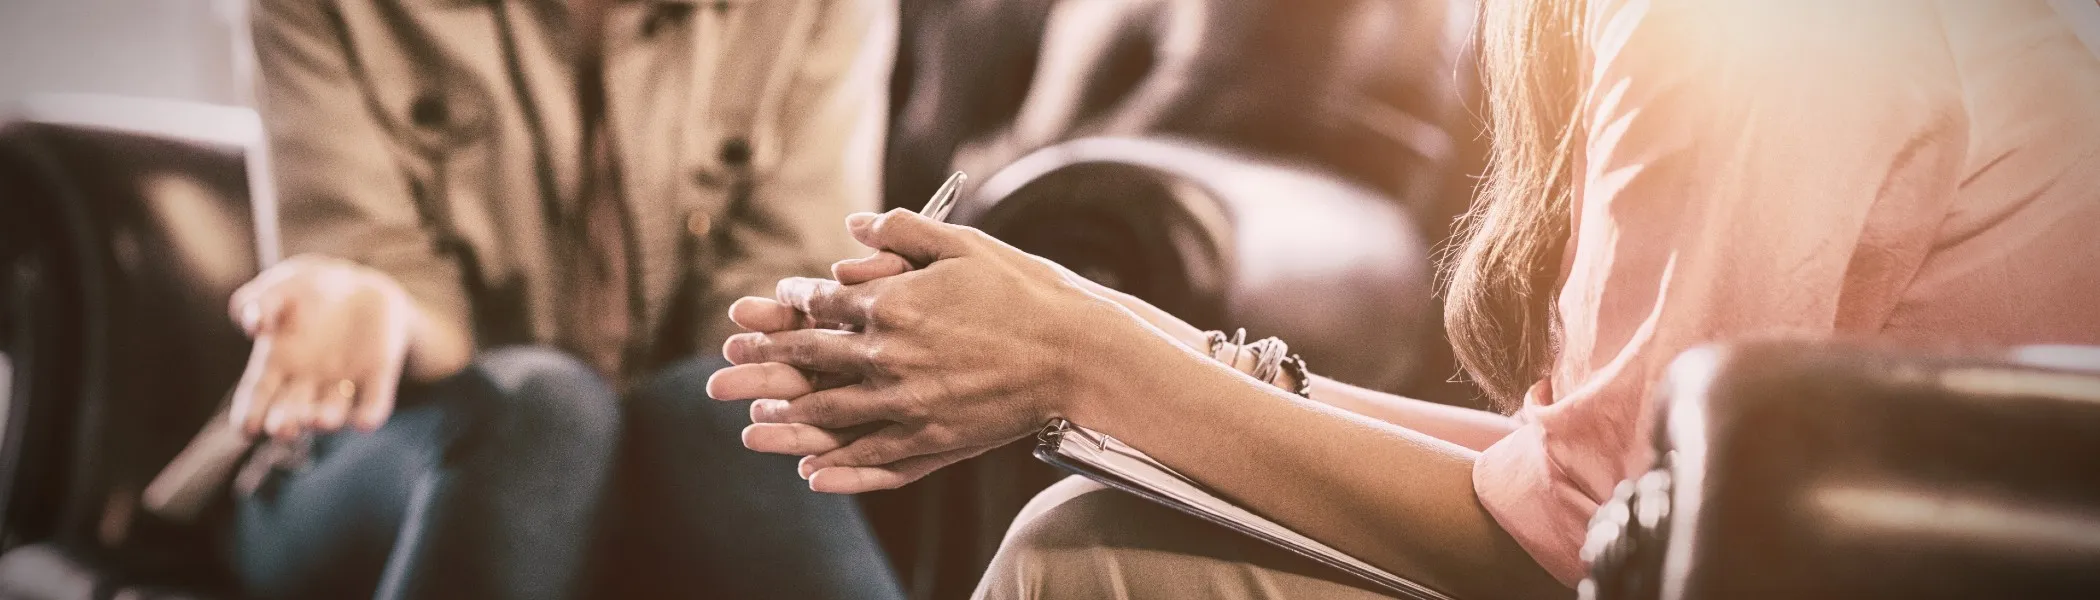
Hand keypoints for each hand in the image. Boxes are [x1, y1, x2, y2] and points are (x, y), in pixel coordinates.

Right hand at [226, 255, 418, 439]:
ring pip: (331, 410)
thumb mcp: (279, 288)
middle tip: (282, 430)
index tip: (246, 429)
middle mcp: (306, 381)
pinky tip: (365, 422)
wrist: (357, 285)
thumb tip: (255, 326)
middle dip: (286, 423)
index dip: (250, 414)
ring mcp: (341, 381)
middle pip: (291, 411)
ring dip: (325, 419)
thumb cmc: (305, 290)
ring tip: (319, 420)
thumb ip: (260, 303)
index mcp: (275, 363)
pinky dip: (370, 413)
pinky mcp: (376, 376)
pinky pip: (373, 401)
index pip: (257, 396)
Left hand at [708, 209, 1175, 492]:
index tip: (767, 307)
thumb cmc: (1022, 291)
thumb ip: (902, 231)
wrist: (1075, 353)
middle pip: (810, 359)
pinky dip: (837, 465)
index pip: (823, 302)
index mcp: (893, 303)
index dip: (789, 304)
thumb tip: (851, 225)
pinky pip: (872, 455)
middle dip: (762, 362)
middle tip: (723, 370)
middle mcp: (890, 355)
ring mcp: (908, 402)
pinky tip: (811, 471)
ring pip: (830, 412)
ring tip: (751, 423)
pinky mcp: (933, 438)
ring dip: (786, 417)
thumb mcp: (962, 244)